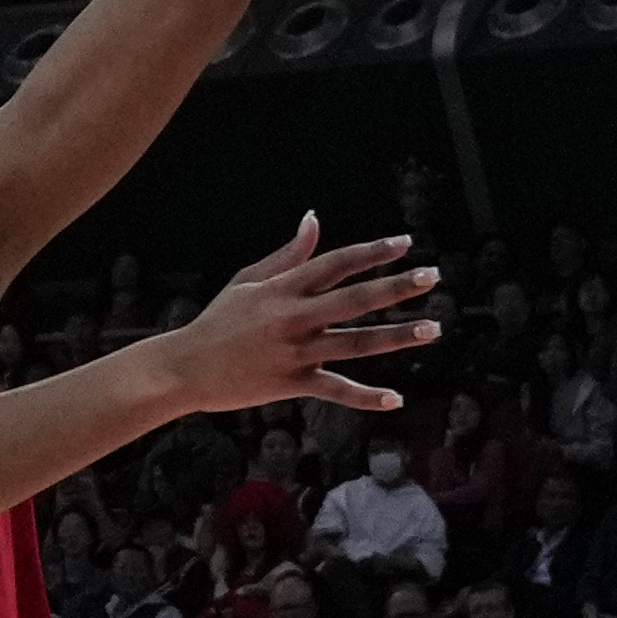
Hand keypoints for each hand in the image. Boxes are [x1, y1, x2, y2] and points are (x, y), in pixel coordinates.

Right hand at [155, 214, 438, 422]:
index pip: (335, 263)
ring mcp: (294, 352)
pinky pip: (335, 390)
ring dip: (396, 336)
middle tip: (432, 276)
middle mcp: (292, 317)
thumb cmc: (217, 322)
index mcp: (282, 288)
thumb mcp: (248, 280)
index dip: (371, 252)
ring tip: (432, 329)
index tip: (404, 243)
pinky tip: (395, 398)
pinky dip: (366, 397)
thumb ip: (287, 254)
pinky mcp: (291, 383)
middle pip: (354, 299)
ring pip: (355, 342)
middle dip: (396, 287)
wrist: (184, 369)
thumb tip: (314, 219)